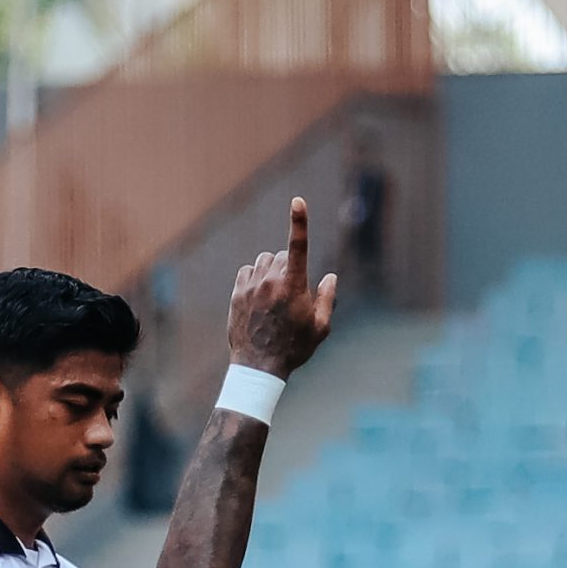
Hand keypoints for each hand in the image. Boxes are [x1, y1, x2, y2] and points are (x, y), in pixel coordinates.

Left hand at [227, 198, 337, 378]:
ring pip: (264, 261)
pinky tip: (260, 296)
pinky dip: (255, 277)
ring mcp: (251, 285)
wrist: (258, 366)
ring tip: (276, 295)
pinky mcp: (237, 292)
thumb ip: (327, 298)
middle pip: (282, 255)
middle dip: (290, 267)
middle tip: (293, 295)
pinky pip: (247, 270)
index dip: (299, 221)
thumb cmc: (294, 348)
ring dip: (272, 270)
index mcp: (293, 285)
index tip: (297, 201)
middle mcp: (270, 280)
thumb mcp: (320, 327)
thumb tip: (329, 277)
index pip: (298, 245)